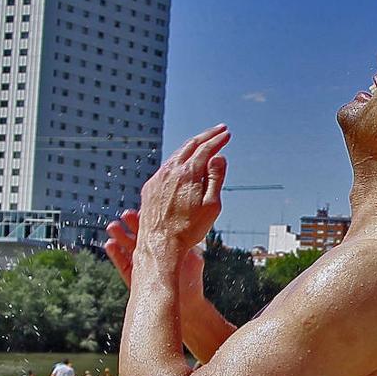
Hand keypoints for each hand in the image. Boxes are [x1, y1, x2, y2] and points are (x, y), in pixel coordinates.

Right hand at [106, 209, 207, 309]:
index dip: (149, 218)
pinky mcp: (133, 277)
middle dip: (131, 224)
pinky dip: (115, 254)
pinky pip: (122, 264)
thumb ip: (188, 246)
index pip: (155, 228)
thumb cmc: (191, 283)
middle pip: (139, 234)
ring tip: (112, 227)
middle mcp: (151, 253)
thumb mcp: (193, 259)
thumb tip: (187, 231)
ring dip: (119, 236)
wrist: (185, 307)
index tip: (144, 209)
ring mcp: (141, 264)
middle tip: (125, 214)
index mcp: (165, 245)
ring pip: (127, 247)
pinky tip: (109, 244)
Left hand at [136, 124, 229, 250]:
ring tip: (202, 143)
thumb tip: (218, 157)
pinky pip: (165, 167)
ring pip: (176, 155)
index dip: (218, 140)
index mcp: (188, 173)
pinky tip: (182, 163)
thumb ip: (216, 178)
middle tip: (219, 130)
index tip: (227, 134)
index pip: (206, 149)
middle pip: (190, 145)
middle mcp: (171, 171)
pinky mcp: (150, 188)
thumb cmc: (189, 230)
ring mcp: (158, 178)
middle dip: (206, 136)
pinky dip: (178, 159)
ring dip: (191, 146)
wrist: (161, 246)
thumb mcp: (211, 206)